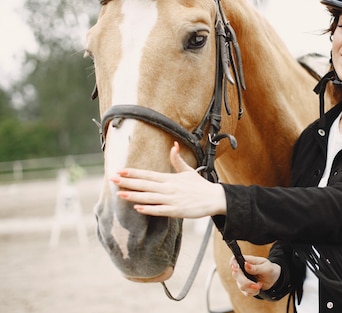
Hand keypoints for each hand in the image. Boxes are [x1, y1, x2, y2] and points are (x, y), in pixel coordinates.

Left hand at [111, 141, 225, 217]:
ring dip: (134, 195)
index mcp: (170, 178)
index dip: (133, 173)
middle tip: (112, 179)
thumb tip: (173, 145)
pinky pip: (159, 210)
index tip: (120, 171)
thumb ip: (177, 160)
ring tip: (120, 194)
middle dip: (127, 182)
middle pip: (145, 184)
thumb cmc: (200, 186)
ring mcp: (172, 199)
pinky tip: (137, 208)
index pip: (148, 174)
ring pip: (149, 197)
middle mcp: (169, 187)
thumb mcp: (188, 171)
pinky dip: (148, 209)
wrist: (214, 198)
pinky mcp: (176, 210)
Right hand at [230, 255, 280, 296]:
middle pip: (236, 275)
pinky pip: (245, 292)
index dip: (233, 264)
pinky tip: (258, 289)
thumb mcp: (266, 267)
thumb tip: (246, 265)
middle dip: (245, 282)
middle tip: (255, 284)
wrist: (274, 279)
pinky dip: (253, 292)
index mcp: (247, 261)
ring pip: (240, 285)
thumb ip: (256, 267)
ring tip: (260, 285)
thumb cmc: (270, 269)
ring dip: (251, 288)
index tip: (236, 269)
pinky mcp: (245, 287)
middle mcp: (243, 270)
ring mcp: (243, 279)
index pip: (234, 260)